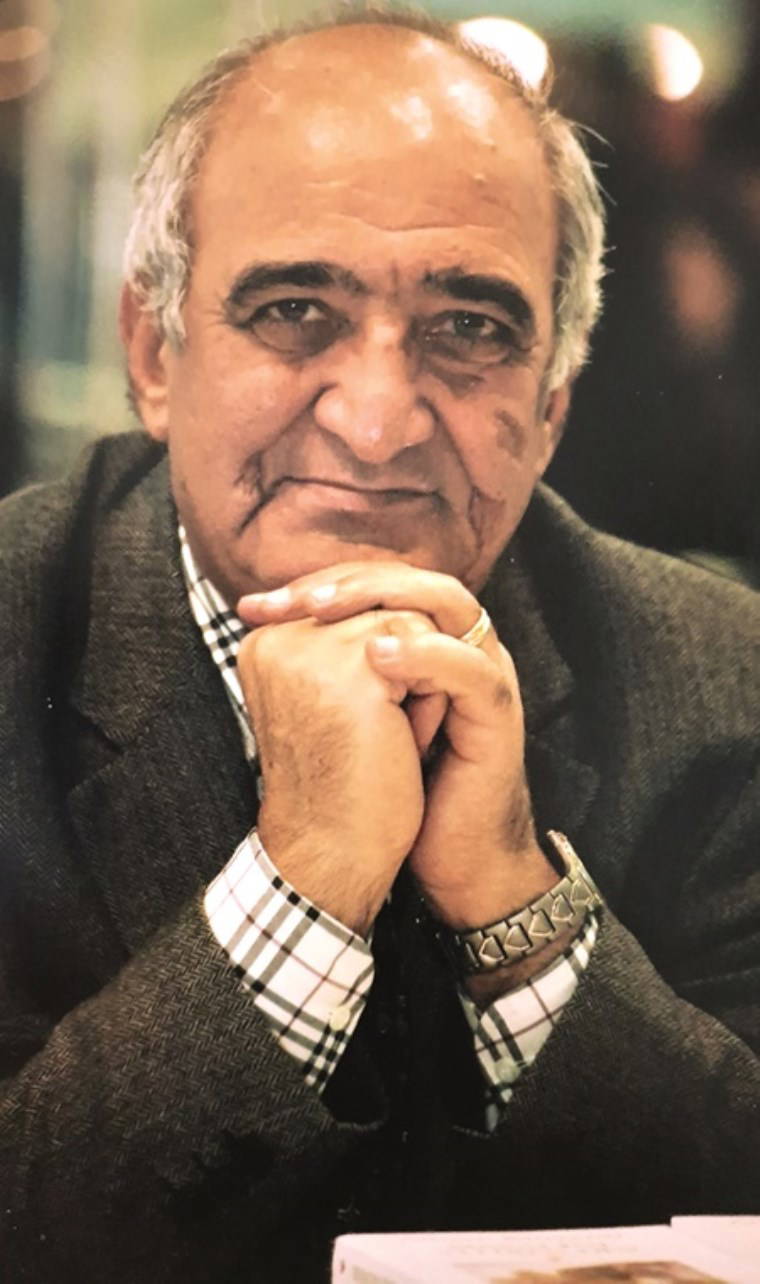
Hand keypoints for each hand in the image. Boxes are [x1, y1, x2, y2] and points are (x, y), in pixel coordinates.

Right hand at [236, 606, 438, 935]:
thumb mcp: (331, 699)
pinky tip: (404, 741)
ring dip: (419, 680)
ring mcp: (312, 652)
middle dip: (402, 666)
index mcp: (265, 644)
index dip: (382, 658)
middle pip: (379, 608)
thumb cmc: (339, 783)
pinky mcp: (353, 674)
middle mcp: (278, 639)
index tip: (357, 724)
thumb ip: (346, 645)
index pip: (348, 606)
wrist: (334, 854)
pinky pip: (424, 649)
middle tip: (378, 733)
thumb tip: (401, 594)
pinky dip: (429, 696)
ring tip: (390, 737)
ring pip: (406, 623)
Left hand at [239, 563, 558, 936]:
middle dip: (346, 580)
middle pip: (412, 577)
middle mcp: (461, 646)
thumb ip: (326, 672)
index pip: (378, 582)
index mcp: (427, 643)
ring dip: (383, 598)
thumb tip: (262, 635)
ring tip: (324, 610)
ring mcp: (486, 672)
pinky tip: (374, 657)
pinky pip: (467, 665)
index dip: (320, 582)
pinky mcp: (499, 711)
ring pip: (449, 601)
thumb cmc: (398, 790)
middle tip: (291, 599)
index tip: (257, 605)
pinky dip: (423, 654)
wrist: (453, 855)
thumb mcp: (351, 718)